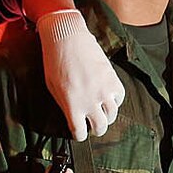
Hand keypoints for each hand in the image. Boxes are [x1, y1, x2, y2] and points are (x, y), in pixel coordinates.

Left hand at [37, 9, 123, 141]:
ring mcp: (103, 90)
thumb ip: (64, 105)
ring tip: (101, 113)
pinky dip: (115, 101)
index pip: (80, 132)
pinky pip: (119, 98)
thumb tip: (73, 118)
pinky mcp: (112, 79)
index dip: (79, 135)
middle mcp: (90, 101)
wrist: (67, 37)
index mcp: (72, 105)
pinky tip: (108, 97)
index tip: (79, 132)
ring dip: (107, 117)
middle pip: (101, 127)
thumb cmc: (54, 61)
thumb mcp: (52, 87)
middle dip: (96, 129)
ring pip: (112, 115)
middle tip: (93, 126)